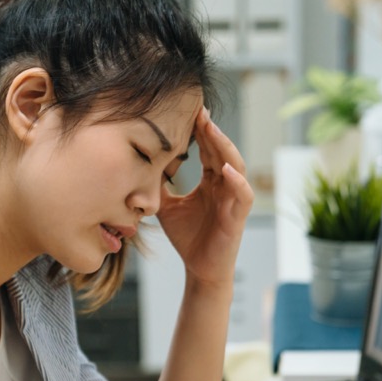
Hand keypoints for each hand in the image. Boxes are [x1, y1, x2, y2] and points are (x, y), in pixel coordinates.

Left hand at [156, 108, 253, 287]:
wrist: (199, 269)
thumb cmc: (187, 238)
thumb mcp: (166, 206)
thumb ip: (159, 186)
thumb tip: (139, 165)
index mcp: (211, 181)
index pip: (208, 149)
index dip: (200, 131)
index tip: (188, 111)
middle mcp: (225, 186)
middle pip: (221, 151)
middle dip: (211, 130)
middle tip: (198, 111)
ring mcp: (234, 200)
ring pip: (236, 166)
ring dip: (224, 147)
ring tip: (211, 130)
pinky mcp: (238, 216)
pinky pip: (242, 194)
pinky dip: (237, 180)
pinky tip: (225, 168)